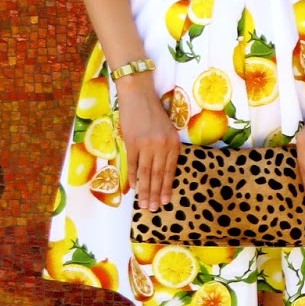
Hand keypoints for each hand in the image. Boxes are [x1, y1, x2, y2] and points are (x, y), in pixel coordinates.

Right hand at [114, 75, 180, 209]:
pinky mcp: (132, 143)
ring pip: (146, 173)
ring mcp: (146, 145)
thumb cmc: (153, 113)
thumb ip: (166, 149)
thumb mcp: (167, 130)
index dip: (167, 187)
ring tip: (144, 204)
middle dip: (156, 193)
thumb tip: (162, 172)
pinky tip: (134, 188)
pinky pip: (133, 164)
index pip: (170, 170)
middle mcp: (161, 145)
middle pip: (158, 174)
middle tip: (153, 209)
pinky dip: (133, 177)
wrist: (138, 96)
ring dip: (145, 190)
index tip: (166, 201)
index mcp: (173, 143)